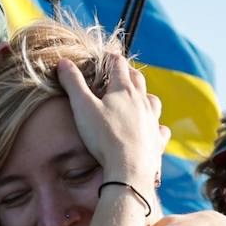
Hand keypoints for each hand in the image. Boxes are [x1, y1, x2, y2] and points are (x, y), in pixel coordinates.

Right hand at [58, 56, 166, 188]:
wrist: (129, 169)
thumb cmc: (104, 137)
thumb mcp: (82, 108)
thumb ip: (73, 84)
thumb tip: (63, 62)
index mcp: (123, 90)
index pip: (118, 65)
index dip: (110, 58)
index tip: (104, 57)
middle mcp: (142, 101)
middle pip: (137, 79)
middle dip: (128, 73)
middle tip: (120, 72)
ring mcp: (152, 120)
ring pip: (153, 101)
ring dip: (145, 96)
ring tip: (138, 98)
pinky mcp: (157, 140)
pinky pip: (161, 128)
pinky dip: (157, 124)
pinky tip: (153, 128)